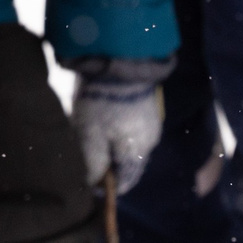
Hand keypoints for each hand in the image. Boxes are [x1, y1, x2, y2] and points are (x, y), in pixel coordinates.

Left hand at [72, 58, 171, 192]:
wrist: (120, 58)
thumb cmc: (101, 100)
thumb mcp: (90, 133)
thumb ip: (94, 161)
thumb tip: (95, 182)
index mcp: (136, 152)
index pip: (126, 180)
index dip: (109, 184)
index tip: (92, 178)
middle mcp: (150, 141)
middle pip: (130, 163)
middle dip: (112, 163)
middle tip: (91, 152)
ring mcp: (152, 123)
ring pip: (132, 145)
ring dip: (116, 145)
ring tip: (96, 132)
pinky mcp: (149, 107)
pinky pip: (135, 129)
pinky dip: (122, 130)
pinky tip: (107, 118)